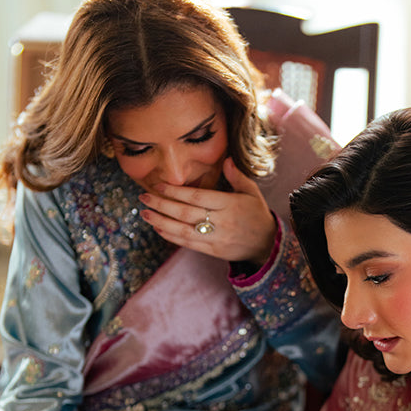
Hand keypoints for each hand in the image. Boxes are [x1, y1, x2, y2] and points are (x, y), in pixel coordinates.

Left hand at [139, 157, 276, 266]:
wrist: (267, 245)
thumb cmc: (257, 214)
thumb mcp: (252, 192)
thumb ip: (237, 176)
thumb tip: (225, 159)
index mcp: (230, 205)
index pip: (198, 197)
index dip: (176, 191)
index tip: (159, 184)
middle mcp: (222, 222)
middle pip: (186, 213)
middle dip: (162, 204)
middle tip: (144, 197)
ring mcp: (216, 238)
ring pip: (183, 230)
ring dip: (161, 222)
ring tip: (145, 214)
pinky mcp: (213, 250)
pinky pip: (189, 243)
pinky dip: (172, 236)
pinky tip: (158, 228)